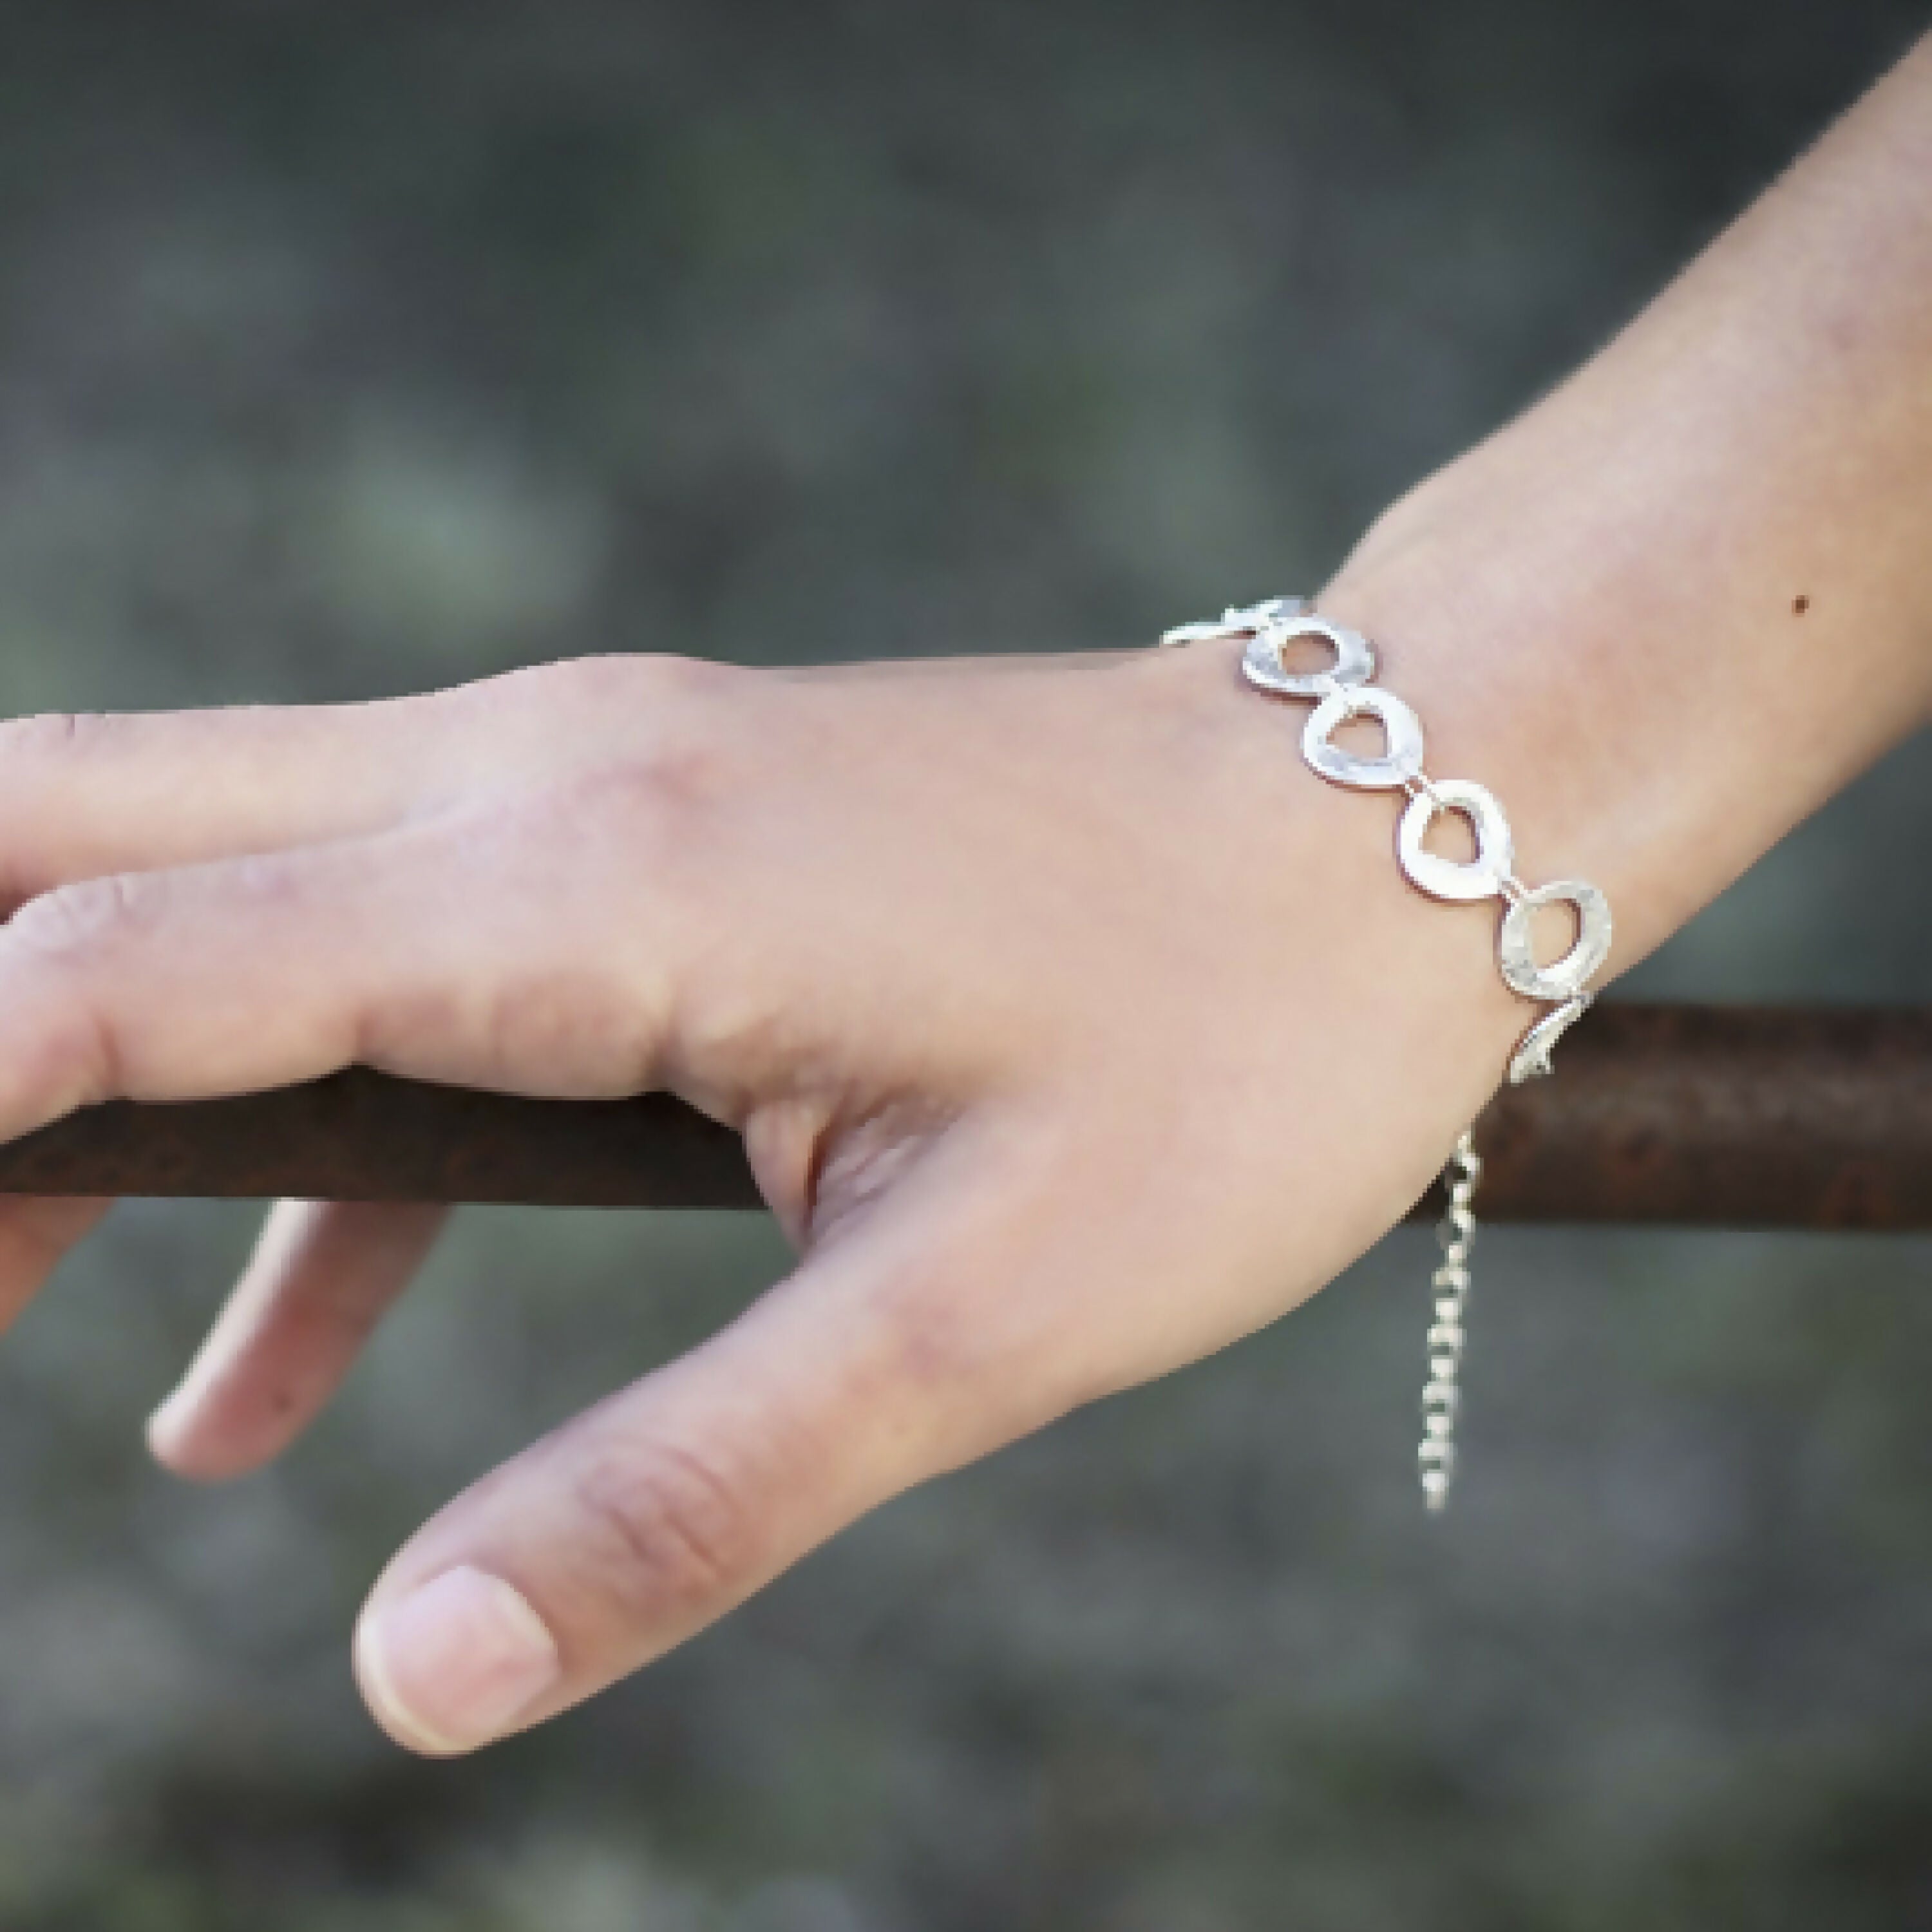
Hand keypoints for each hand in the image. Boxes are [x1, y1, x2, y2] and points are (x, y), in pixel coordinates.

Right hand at [0, 637, 1526, 1751]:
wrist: (1397, 819)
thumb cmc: (1234, 1049)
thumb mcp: (981, 1313)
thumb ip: (686, 1490)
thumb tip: (410, 1681)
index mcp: (586, 883)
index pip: (119, 972)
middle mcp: (540, 772)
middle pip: (92, 828)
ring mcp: (596, 776)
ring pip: (221, 880)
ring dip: (75, 1083)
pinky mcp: (665, 829)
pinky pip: (403, 964)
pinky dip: (298, 1160)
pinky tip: (241, 1396)